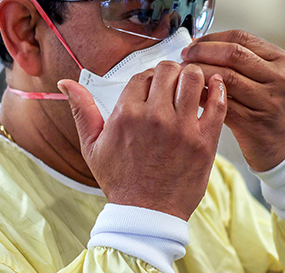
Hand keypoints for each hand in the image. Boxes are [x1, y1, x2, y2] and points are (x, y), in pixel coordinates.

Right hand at [58, 62, 226, 220]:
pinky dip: (219, 89)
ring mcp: (181, 128)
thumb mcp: (92, 146)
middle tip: (175, 83)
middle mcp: (154, 117)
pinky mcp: (204, 141)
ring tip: (193, 86)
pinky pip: (218, 103)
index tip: (155, 86)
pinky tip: (215, 88)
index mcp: (126, 114)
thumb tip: (66, 83)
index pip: (142, 74)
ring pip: (193, 79)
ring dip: (194, 77)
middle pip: (168, 70)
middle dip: (171, 72)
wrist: (146, 215)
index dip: (150, 76)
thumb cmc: (120, 181)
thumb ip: (82, 110)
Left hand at [181, 30, 284, 171]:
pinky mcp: (253, 122)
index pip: (240, 38)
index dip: (211, 39)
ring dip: (199, 73)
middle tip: (184, 57)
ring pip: (225, 76)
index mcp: (281, 60)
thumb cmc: (270, 108)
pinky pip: (220, 102)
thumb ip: (244, 60)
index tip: (193, 44)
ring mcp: (268, 101)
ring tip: (185, 75)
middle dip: (202, 52)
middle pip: (232, 54)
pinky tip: (191, 95)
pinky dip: (202, 96)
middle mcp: (279, 78)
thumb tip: (200, 45)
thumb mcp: (269, 78)